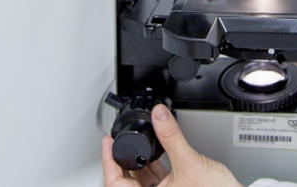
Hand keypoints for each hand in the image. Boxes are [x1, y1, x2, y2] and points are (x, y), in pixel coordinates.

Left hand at [102, 104, 242, 186]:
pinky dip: (153, 168)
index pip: (115, 183)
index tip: (107, 144)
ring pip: (141, 182)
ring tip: (136, 145)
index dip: (108, 161)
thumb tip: (159, 115)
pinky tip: (156, 154)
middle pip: (126, 182)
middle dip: (122, 160)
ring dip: (138, 164)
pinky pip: (156, 182)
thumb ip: (171, 136)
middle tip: (116, 142)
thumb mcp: (189, 162)